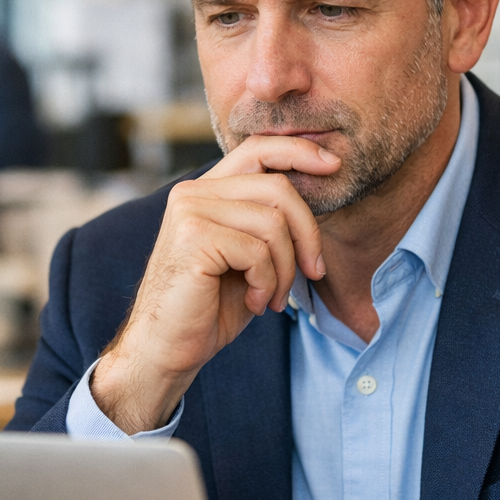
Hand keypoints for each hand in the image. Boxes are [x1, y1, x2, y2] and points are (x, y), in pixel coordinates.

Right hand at [91, 135, 339, 432]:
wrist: (166, 349)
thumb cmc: (210, 307)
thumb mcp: (248, 257)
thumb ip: (270, 222)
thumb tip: (320, 190)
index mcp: (205, 191)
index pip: (257, 150)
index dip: (299, 151)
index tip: (333, 165)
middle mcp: (193, 192)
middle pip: (277, 188)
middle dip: (308, 234)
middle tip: (313, 272)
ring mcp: (190, 211)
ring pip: (273, 224)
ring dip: (286, 269)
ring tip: (272, 297)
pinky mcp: (193, 237)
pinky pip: (258, 252)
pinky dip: (267, 283)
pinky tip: (253, 302)